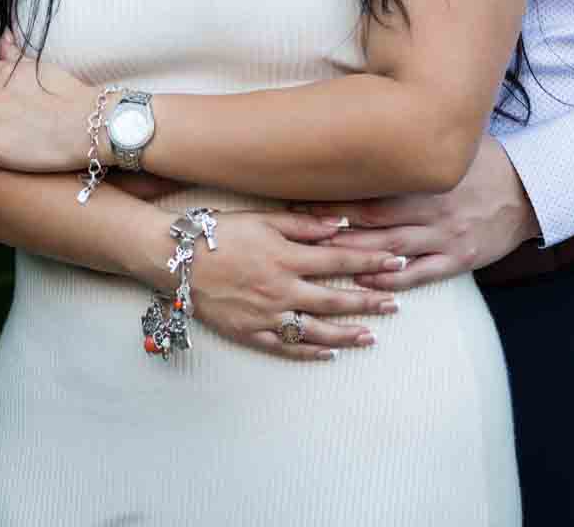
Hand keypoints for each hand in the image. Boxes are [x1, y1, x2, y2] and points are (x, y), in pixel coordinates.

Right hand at [183, 210, 405, 361]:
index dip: (371, 261)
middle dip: (368, 301)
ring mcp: (266, 315)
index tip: (397, 261)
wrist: (177, 259)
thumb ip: (304, 224)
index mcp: (287, 257)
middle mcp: (281, 289)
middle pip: (334, 298)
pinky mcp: (250, 333)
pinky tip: (329, 354)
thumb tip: (341, 224)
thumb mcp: (263, 219)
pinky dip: (310, 352)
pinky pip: (286, 347)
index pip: (340, 259)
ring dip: (346, 333)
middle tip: (395, 305)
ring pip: (315, 329)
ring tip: (371, 336)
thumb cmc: (220, 233)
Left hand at [298, 137, 537, 292]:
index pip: (373, 182)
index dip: (338, 190)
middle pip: (374, 217)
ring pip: (392, 247)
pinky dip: (392, 277)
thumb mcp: (455, 142)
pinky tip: (366, 281)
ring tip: (319, 259)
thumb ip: (420, 135)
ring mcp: (444, 235)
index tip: (304, 191)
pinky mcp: (458, 259)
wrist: (530, 193)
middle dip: (334, 224)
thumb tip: (381, 107)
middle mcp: (431, 205)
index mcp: (427, 175)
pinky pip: (421, 272)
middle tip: (297, 227)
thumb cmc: (486, 162)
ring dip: (354, 254)